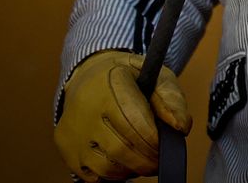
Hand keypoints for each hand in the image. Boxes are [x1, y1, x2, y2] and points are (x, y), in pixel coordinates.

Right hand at [54, 50, 191, 180]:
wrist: (88, 77)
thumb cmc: (129, 78)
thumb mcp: (155, 75)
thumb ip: (171, 100)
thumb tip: (181, 127)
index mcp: (110, 84)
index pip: (133, 121)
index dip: (154, 140)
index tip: (165, 144)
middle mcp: (86, 109)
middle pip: (121, 149)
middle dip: (147, 160)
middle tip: (159, 159)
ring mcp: (73, 131)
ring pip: (106, 166)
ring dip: (131, 169)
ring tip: (142, 158)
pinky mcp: (66, 149)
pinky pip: (92, 176)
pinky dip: (113, 175)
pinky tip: (123, 161)